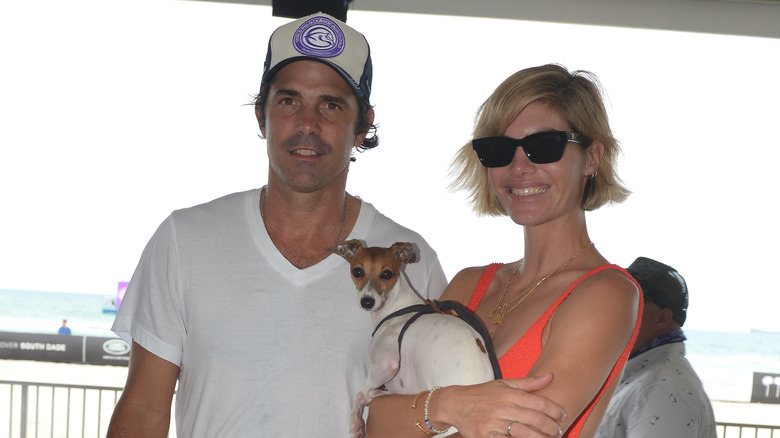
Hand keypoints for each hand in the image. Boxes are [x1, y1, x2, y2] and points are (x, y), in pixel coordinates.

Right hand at [433, 374, 564, 437]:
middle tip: (559, 431)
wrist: (455, 403)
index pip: (540, 402)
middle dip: (552, 427)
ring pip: (525, 433)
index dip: (556, 410)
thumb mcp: (503, 384)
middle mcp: (504, 407)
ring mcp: (495, 422)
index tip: (563, 416)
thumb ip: (528, 383)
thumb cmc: (481, 393)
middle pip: (536, 419)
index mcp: (510, 393)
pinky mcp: (487, 435)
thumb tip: (550, 376)